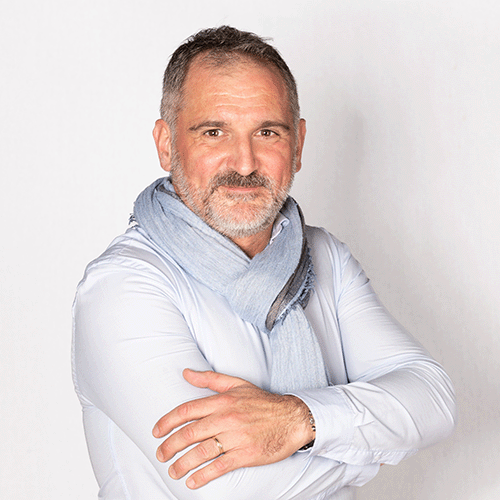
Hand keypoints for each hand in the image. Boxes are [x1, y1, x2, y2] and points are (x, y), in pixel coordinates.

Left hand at [152, 369, 313, 489]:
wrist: (292, 418)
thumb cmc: (263, 402)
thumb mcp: (238, 384)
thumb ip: (210, 379)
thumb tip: (186, 373)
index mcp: (223, 401)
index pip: (188, 410)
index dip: (168, 421)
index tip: (157, 431)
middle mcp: (227, 418)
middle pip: (190, 433)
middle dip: (170, 445)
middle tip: (160, 454)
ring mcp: (237, 437)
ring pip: (202, 452)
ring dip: (183, 464)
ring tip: (173, 471)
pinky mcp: (246, 454)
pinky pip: (220, 467)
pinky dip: (204, 476)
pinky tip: (193, 481)